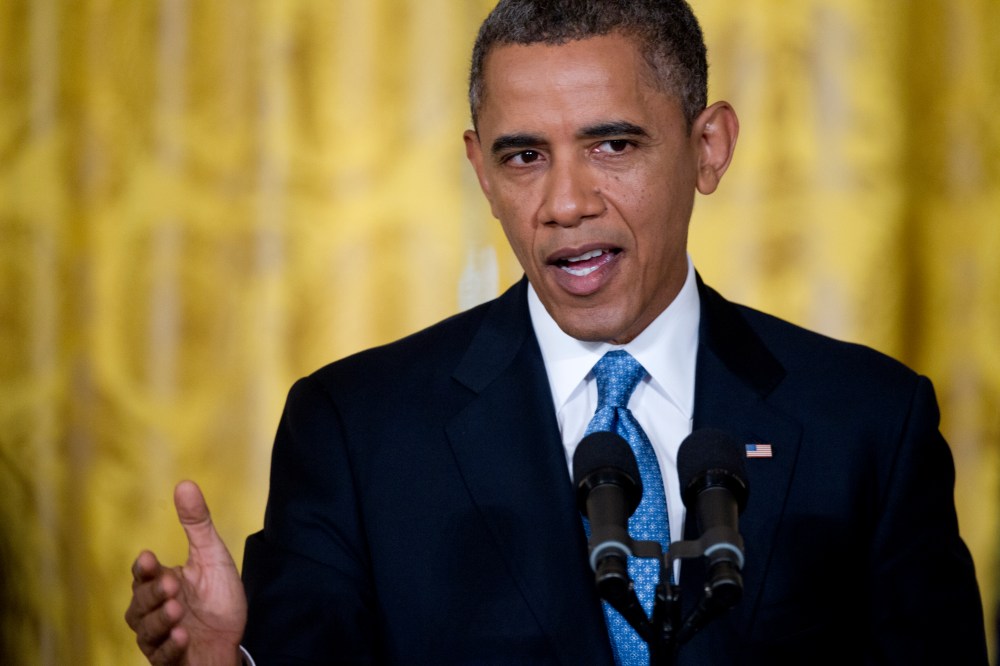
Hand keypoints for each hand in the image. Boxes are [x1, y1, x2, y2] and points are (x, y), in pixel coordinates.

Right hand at [125, 480, 247, 664]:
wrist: (231, 639)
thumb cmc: (217, 597)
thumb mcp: (212, 556)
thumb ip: (197, 524)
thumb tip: (185, 483)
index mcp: (160, 583)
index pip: (143, 574)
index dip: (144, 568)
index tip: (150, 557)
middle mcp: (153, 611)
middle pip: (140, 603)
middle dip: (153, 594)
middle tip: (172, 585)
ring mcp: (159, 637)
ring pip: (145, 630)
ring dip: (159, 620)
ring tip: (177, 610)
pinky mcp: (168, 659)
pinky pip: (162, 656)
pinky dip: (170, 647)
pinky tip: (183, 636)